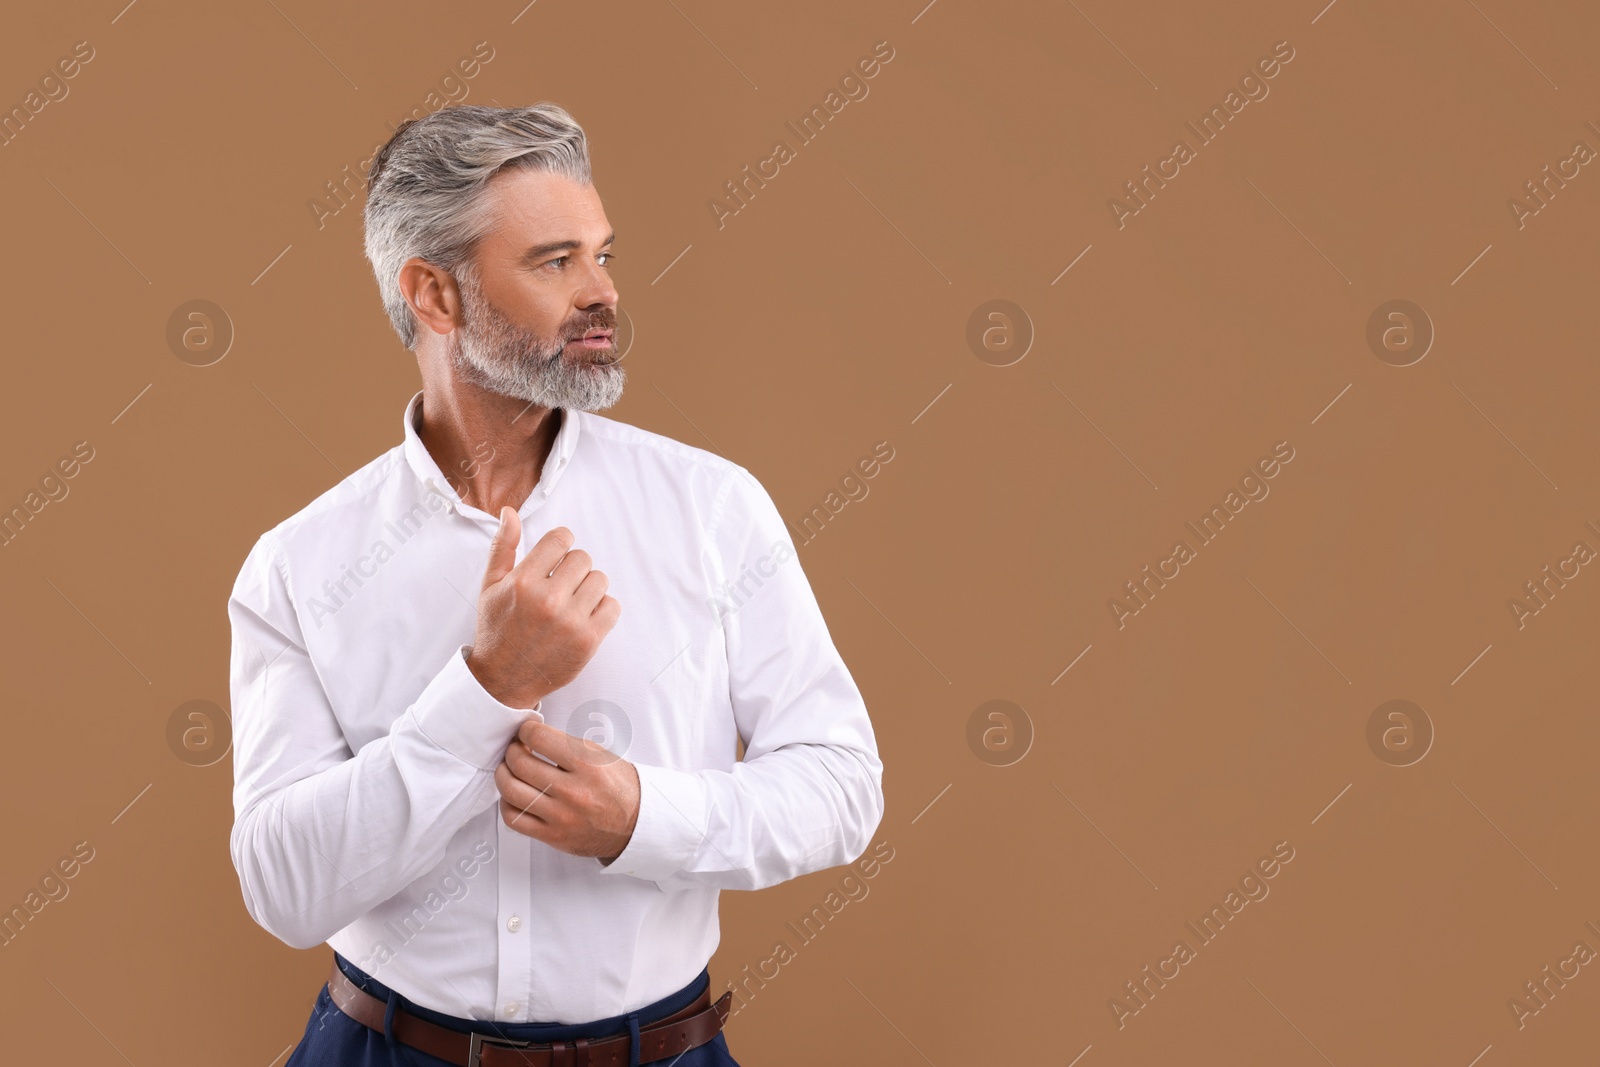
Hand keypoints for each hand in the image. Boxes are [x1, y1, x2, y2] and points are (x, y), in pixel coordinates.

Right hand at [467, 509, 620, 708]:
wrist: (504, 680)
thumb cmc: (498, 630)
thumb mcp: (490, 586)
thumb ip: (503, 547)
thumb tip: (510, 512)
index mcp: (522, 582)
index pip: (561, 539)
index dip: (562, 543)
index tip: (558, 556)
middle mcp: (547, 599)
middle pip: (583, 558)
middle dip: (573, 568)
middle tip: (561, 585)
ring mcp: (570, 621)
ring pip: (600, 580)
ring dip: (589, 587)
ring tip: (572, 601)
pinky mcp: (588, 640)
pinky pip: (613, 607)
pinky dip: (603, 609)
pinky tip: (584, 616)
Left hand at [495, 719, 640, 860]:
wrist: (637, 823)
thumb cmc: (619, 787)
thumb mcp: (600, 754)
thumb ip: (566, 745)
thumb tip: (532, 735)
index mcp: (587, 763)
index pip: (538, 737)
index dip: (526, 730)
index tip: (526, 732)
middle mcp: (573, 790)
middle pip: (520, 763)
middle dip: (512, 750)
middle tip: (517, 749)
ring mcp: (561, 816)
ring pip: (511, 790)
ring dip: (504, 775)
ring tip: (510, 770)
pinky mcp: (553, 836)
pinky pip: (514, 819)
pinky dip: (507, 803)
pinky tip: (516, 796)